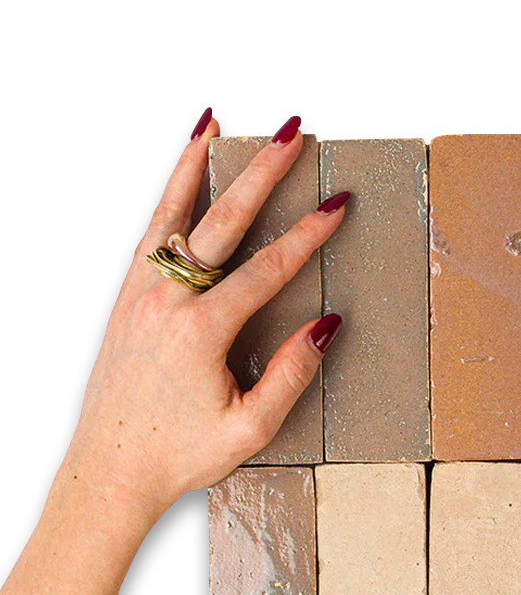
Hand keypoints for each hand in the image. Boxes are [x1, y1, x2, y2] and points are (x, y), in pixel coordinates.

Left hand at [65, 110, 346, 527]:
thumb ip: (290, 375)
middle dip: (263, 173)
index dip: (308, 235)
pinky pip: (148, 232)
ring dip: (205, 166)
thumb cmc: (180, 456)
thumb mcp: (250, 429)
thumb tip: (323, 325)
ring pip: (175, 213)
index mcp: (199, 332)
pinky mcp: (125, 298)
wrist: (109, 470)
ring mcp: (139, 294)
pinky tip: (182, 172)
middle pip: (222, 222)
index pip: (267, 269)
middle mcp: (164, 301)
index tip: (337, 206)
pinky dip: (167, 194)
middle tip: (292, 136)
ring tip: (224, 125)